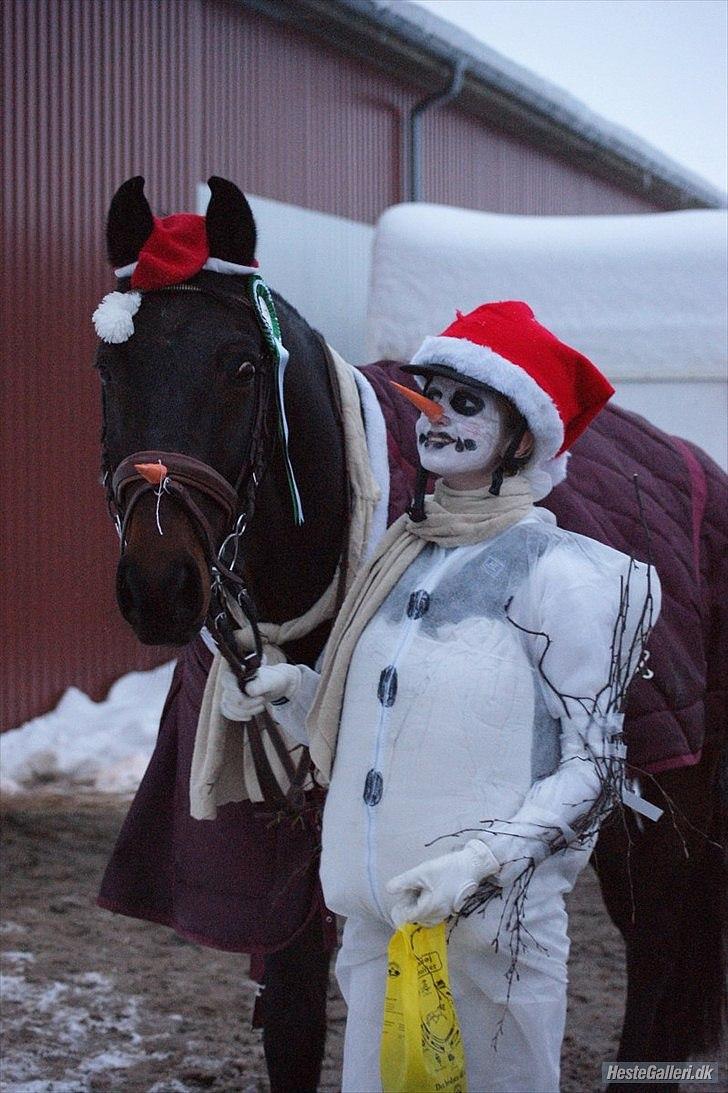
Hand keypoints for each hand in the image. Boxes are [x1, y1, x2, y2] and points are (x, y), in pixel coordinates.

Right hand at [219, 661, 301, 721]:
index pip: (227, 680)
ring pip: (227, 706)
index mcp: (239, 670)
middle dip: (246, 703)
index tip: (243, 699)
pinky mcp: (231, 701)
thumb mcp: (270, 681)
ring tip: (261, 707)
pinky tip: (248, 716)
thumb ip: (259, 685)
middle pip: (228, 696)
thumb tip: (248, 691)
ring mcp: (230, 691)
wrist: (277, 685)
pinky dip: (237, 716)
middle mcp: (232, 680)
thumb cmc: (273, 680)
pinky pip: (227, 711)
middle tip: (262, 699)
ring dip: (244, 711)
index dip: (233, 691)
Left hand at [385, 840, 499, 926]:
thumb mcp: (422, 871)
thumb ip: (404, 882)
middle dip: (410, 909)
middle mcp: (439, 914)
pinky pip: (435, 914)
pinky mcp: (452, 907)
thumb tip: (389, 890)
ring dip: (418, 909)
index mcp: (431, 908)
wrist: (471, 865)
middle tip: (407, 892)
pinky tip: (427, 894)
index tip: (398, 902)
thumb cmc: (447, 868)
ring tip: (417, 892)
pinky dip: (427, 908)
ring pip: (427, 918)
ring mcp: (447, 912)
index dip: (400, 911)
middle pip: (418, 919)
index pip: (409, 917)